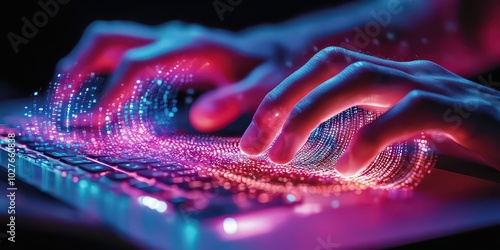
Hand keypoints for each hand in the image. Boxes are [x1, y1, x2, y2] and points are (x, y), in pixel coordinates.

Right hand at [56, 20, 293, 131]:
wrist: (273, 52)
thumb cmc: (271, 71)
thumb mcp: (265, 87)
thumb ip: (236, 100)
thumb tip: (198, 119)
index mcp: (191, 47)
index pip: (136, 63)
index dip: (111, 92)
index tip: (93, 123)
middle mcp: (171, 37)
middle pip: (107, 39)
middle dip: (76, 70)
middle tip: (60, 107)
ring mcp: (164, 41)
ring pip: (107, 41)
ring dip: (79, 67)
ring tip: (65, 104)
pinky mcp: (162, 51)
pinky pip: (118, 53)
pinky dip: (96, 72)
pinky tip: (93, 100)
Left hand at [239, 47, 499, 175]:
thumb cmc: (466, 144)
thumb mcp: (408, 137)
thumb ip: (370, 139)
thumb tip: (328, 160)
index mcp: (390, 80)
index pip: (326, 71)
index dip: (284, 96)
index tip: (256, 133)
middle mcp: (406, 74)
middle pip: (332, 65)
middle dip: (284, 100)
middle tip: (254, 143)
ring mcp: (434, 87)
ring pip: (360, 80)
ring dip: (310, 115)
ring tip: (284, 154)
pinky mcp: (462, 111)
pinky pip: (409, 112)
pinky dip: (371, 137)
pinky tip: (349, 166)